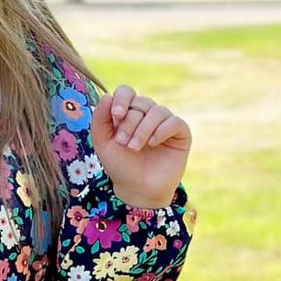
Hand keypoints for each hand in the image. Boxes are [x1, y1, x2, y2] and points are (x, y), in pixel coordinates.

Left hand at [91, 85, 191, 208]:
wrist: (137, 189)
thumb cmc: (120, 166)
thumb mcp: (103, 143)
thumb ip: (100, 119)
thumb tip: (107, 95)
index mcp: (128, 113)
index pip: (127, 92)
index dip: (122, 99)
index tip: (116, 116)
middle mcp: (147, 115)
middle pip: (141, 102)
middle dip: (130, 122)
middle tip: (123, 143)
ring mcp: (165, 123)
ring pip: (157, 111)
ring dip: (144, 128)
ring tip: (135, 147)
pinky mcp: (180, 134)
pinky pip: (175, 122)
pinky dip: (162, 130)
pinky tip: (153, 143)